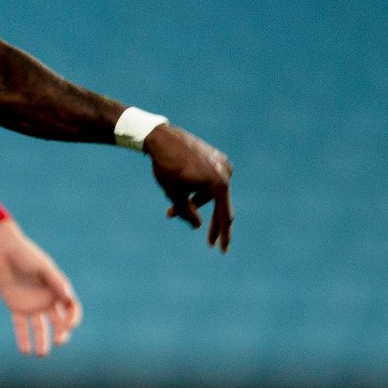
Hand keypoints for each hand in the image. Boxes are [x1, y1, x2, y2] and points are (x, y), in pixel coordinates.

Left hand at [0, 220, 81, 355]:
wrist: (2, 251)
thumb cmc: (25, 254)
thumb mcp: (42, 267)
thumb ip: (55, 281)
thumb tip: (68, 296)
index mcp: (57, 289)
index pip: (71, 308)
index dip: (73, 318)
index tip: (70, 325)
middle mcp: (47, 299)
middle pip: (59, 322)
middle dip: (61, 333)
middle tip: (58, 341)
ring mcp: (31, 304)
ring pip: (40, 328)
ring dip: (42, 341)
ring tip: (41, 354)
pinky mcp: (16, 307)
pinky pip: (21, 326)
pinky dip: (23, 338)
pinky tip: (25, 351)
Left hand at [143, 123, 233, 251]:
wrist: (161, 137)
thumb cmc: (166, 167)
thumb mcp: (175, 195)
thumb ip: (187, 213)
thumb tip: (198, 227)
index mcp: (218, 183)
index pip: (224, 215)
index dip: (223, 234)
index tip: (222, 250)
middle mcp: (226, 172)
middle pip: (220, 205)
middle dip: (211, 223)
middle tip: (209, 243)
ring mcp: (222, 163)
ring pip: (211, 192)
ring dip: (195, 204)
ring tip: (171, 212)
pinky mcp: (216, 157)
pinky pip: (210, 180)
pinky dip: (198, 190)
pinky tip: (181, 189)